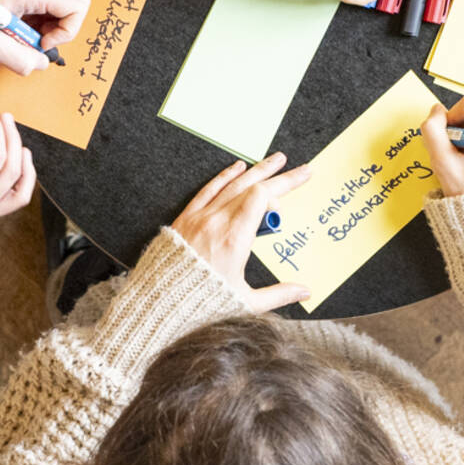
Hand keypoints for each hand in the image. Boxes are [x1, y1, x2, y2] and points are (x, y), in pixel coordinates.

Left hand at [0, 0, 89, 76]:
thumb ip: (21, 59)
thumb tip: (41, 63)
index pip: (77, 7)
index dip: (65, 32)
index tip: (40, 43)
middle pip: (78, 2)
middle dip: (65, 28)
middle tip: (39, 40)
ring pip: (65, 6)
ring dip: (52, 28)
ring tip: (25, 36)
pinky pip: (49, 8)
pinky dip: (41, 24)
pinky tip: (20, 30)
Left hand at [171, 152, 311, 310]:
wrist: (159, 302)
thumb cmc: (200, 304)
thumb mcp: (246, 303)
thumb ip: (278, 294)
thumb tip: (304, 291)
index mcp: (235, 239)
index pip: (261, 197)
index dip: (279, 192)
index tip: (290, 198)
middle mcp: (217, 222)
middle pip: (252, 187)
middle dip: (279, 176)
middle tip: (301, 169)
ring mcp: (200, 217)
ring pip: (232, 185)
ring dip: (256, 170)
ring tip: (275, 160)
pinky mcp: (186, 218)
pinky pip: (208, 190)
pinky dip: (225, 177)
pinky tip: (237, 167)